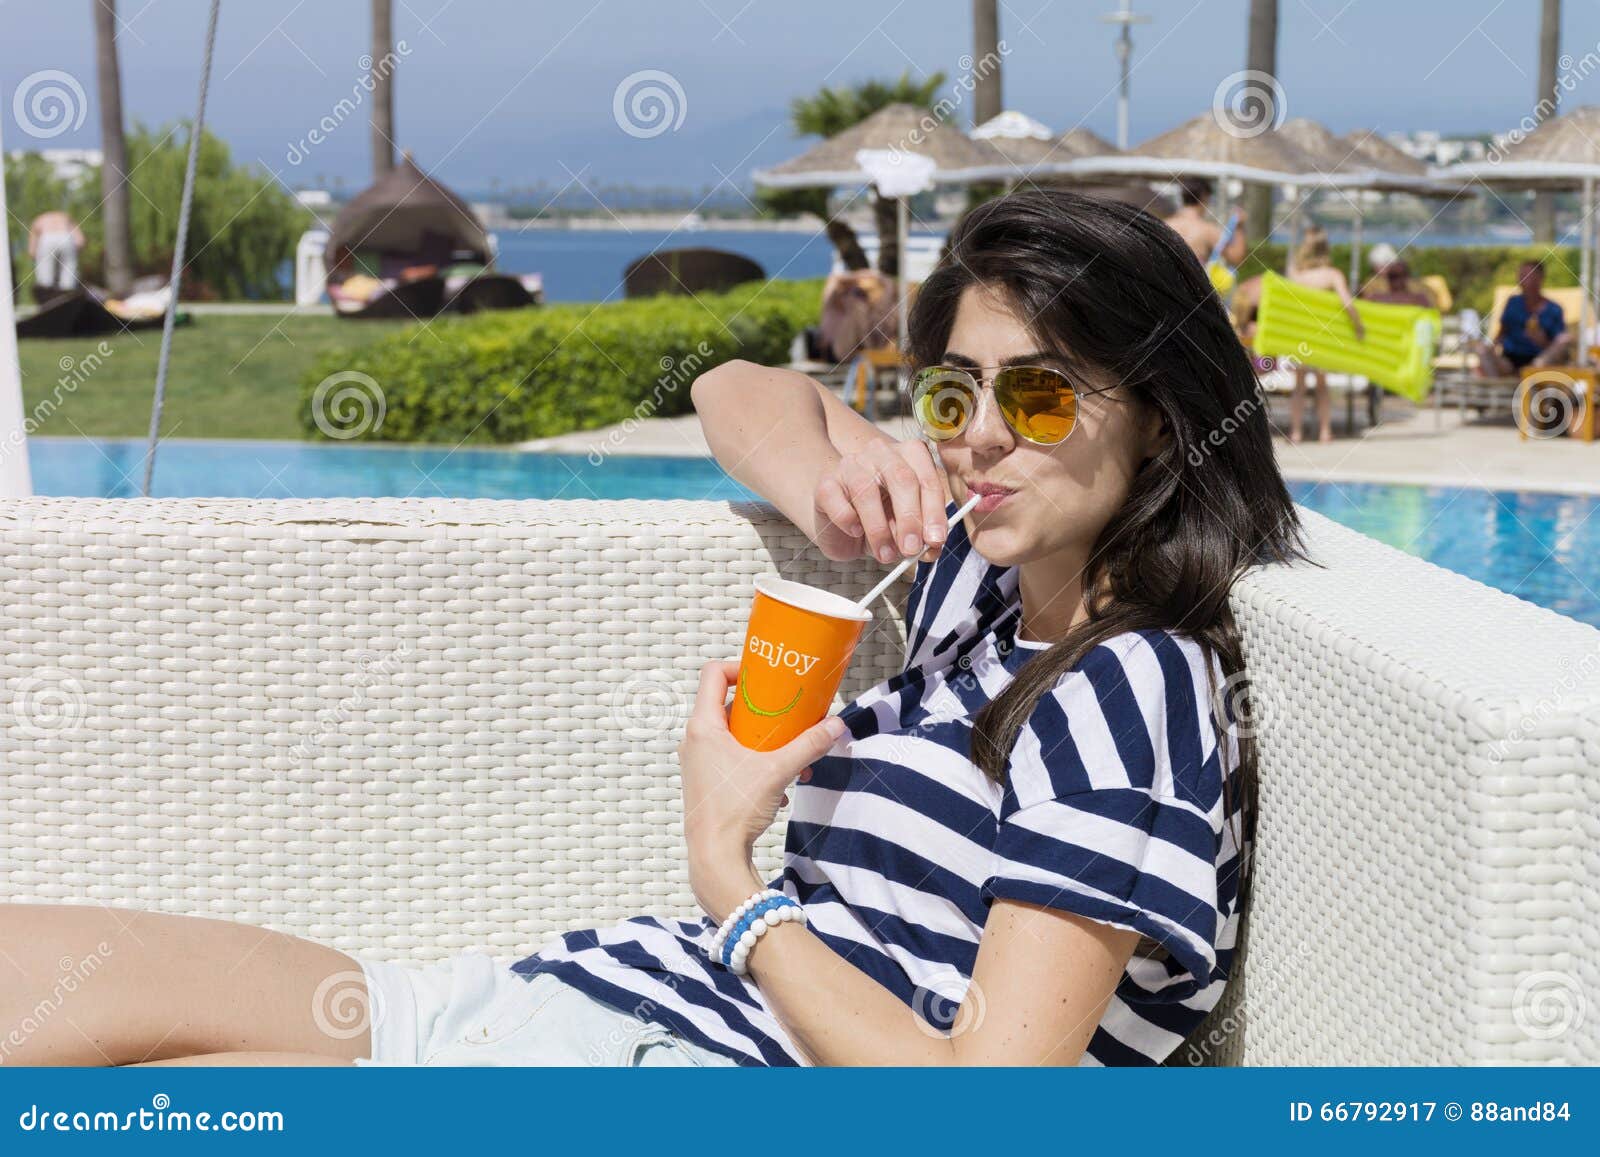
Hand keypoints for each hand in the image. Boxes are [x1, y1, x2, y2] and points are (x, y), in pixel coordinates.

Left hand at [678, 659, 845, 922]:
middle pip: (726, 705)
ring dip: (763, 743)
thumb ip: (808, 746)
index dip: (738, 668)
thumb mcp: (777, 771)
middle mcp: (694, 740)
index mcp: (702, 726)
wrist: (715, 858)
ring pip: (732, 736)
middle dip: (763, 712)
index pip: (712, 674)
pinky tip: (778, 788)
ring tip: (791, 760)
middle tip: (787, 718)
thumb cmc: (735, 809)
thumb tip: (836, 726)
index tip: (766, 678)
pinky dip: (754, 764)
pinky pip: (730, 759)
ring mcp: (697, 762)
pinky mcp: (704, 783)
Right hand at [813, 438, 948, 563]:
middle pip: (902, 478)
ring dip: (879, 529)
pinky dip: (848, 521)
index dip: (934, 511)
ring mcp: (850, 465)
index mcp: (909, 456)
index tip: (935, 540)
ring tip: (885, 555)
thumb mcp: (905, 530)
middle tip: (911, 549)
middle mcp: (881, 453)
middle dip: (910, 518)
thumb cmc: (880, 521)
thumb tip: (931, 548)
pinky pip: (837, 501)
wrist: (840, 523)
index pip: (927, 479)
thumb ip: (921, 536)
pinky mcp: (826, 483)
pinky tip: (855, 532)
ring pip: (867, 490)